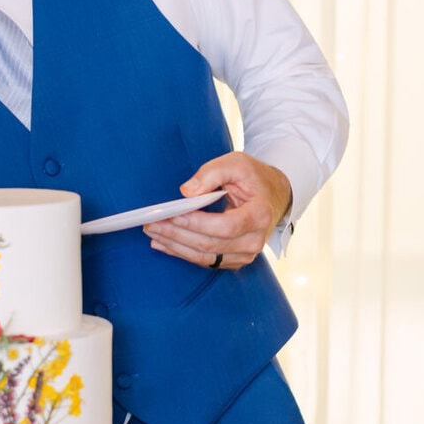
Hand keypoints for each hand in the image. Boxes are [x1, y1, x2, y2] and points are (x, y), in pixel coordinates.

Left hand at [142, 152, 291, 269]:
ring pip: (205, 256)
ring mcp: (246, 254)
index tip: (172, 215)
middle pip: (210, 243)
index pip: (225, 226)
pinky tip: (163, 243)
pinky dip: (182, 252)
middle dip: (177, 233)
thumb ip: (211, 173)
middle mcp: (255, 240)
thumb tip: (186, 192)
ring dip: (175, 245)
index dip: (196, 223)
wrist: (273, 196)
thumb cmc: (253, 178)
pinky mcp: (234, 259)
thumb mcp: (236, 163)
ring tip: (152, 232)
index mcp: (260, 214)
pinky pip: (205, 260)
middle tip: (151, 223)